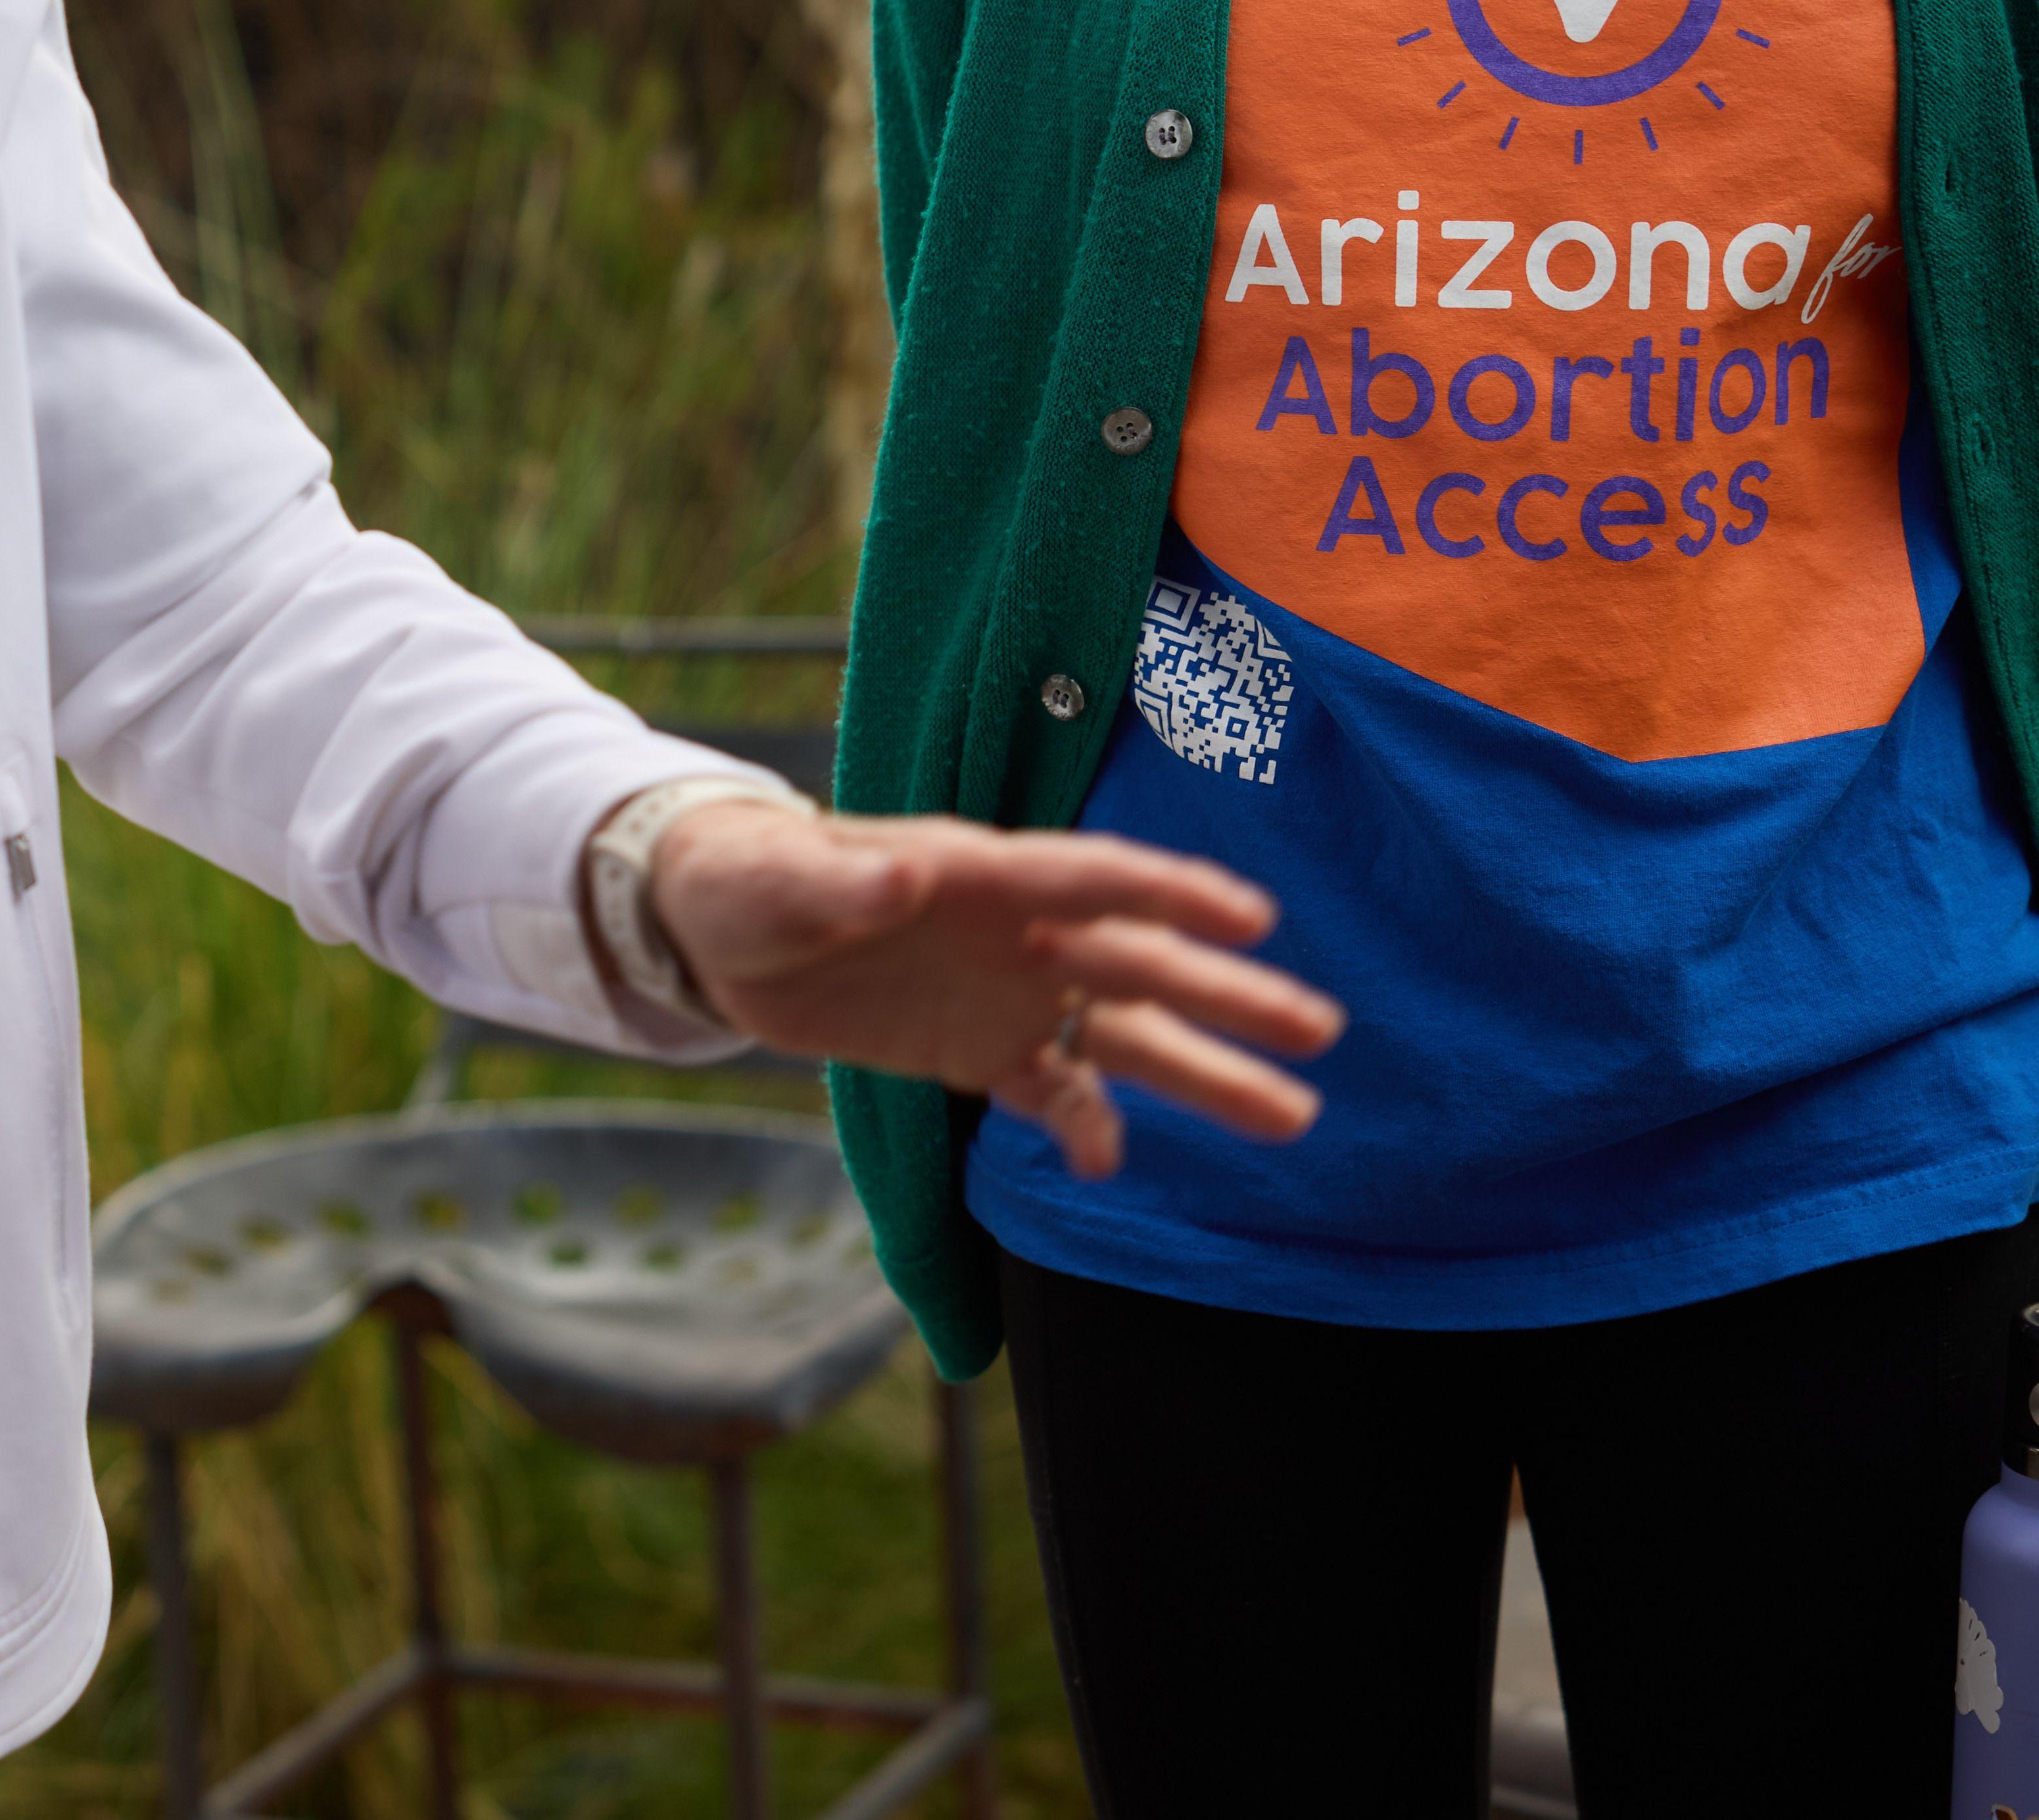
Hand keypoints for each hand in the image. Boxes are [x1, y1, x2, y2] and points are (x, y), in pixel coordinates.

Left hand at [646, 804, 1342, 1178]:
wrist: (717, 927)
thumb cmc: (748, 881)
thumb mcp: (775, 882)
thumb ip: (838, 882)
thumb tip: (898, 875)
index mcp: (980, 874)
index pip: (1094, 878)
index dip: (1171, 894)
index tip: (1253, 918)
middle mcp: (1016, 934)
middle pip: (1139, 964)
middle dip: (1229, 997)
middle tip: (1320, 1032)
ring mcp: (1007, 994)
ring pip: (1122, 1037)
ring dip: (1202, 1072)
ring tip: (1291, 1116)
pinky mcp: (978, 1051)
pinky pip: (1050, 1091)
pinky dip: (1084, 1126)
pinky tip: (1113, 1164)